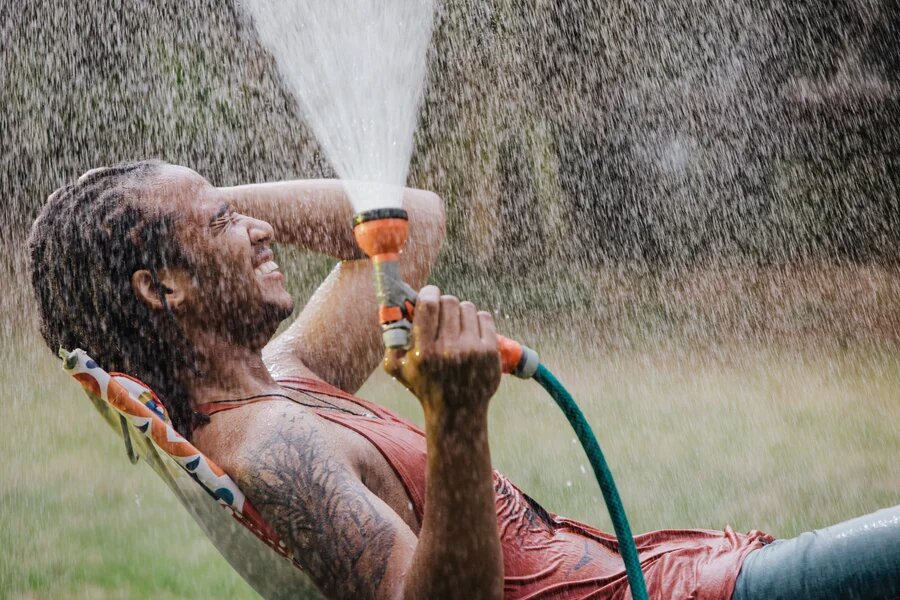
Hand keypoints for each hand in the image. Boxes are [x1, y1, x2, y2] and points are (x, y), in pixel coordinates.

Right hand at [384, 285, 500, 414]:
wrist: (457, 412)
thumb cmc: (423, 386)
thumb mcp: (397, 368)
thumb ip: (391, 339)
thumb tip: (394, 307)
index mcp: (424, 351)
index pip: (429, 305)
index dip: (429, 292)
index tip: (429, 294)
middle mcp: (449, 350)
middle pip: (449, 301)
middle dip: (443, 303)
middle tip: (441, 312)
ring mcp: (472, 350)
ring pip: (468, 307)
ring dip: (460, 311)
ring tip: (456, 325)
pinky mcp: (491, 352)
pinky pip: (484, 317)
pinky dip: (476, 320)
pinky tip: (470, 331)